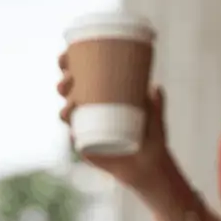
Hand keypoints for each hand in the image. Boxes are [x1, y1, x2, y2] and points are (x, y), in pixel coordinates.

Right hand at [57, 52, 171, 190]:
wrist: (150, 164)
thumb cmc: (152, 135)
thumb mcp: (156, 116)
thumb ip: (156, 103)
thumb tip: (155, 87)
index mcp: (103, 95)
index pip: (81, 76)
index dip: (68, 65)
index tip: (65, 56)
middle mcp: (91, 109)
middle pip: (68, 92)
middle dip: (63, 83)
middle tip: (69, 79)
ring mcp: (86, 127)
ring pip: (67, 112)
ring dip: (65, 105)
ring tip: (73, 101)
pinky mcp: (87, 146)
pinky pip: (74, 136)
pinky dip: (71, 129)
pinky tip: (72, 123)